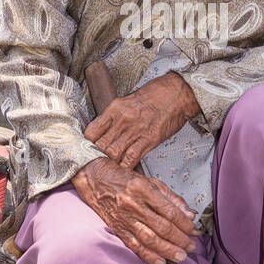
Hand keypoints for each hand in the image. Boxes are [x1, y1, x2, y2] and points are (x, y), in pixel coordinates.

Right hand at [71, 156, 200, 263]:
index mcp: (143, 189)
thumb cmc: (123, 178)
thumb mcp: (149, 181)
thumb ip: (171, 197)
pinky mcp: (116, 227)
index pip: (169, 211)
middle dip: (179, 240)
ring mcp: (124, 217)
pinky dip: (148, 255)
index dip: (184, 224)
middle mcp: (133, 204)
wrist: (93, 177)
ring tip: (180, 257)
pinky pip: (133, 245)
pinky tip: (160, 261)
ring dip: (167, 250)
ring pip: (149, 238)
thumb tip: (189, 214)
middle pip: (162, 227)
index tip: (194, 231)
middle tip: (191, 247)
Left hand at [83, 71, 199, 168]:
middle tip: (96, 165)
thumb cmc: (155, 96)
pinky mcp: (149, 139)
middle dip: (97, 157)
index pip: (92, 131)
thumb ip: (115, 117)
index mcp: (115, 108)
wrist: (176, 93)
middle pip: (100, 145)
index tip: (88, 151)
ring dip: (110, 164)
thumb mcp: (128, 101)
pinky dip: (125, 166)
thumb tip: (104, 132)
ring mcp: (135, 130)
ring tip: (108, 170)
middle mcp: (122, 119)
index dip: (87, 144)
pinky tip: (123, 171)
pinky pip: (131, 157)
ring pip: (113, 153)